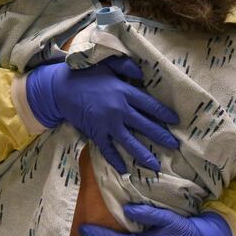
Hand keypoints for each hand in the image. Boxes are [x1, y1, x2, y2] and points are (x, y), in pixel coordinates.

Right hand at [26, 57, 179, 172]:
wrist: (60, 88)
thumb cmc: (85, 74)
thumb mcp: (107, 64)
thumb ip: (126, 68)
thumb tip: (143, 75)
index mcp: (124, 92)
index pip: (150, 105)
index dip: (164, 114)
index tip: (176, 121)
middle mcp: (119, 110)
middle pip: (145, 126)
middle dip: (161, 136)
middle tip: (174, 146)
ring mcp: (107, 124)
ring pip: (130, 142)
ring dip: (144, 155)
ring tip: (156, 166)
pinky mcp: (96, 133)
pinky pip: (108, 150)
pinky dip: (116, 161)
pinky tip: (125, 171)